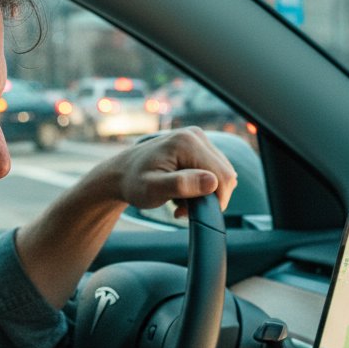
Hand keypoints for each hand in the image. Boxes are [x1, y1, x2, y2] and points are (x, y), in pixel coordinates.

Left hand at [107, 126, 237, 212]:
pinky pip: (214, 170)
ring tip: (181, 200)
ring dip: (206, 193)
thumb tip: (212, 182)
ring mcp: (198, 138)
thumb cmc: (134, 183)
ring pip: (222, 174)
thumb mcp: (153, 190)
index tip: (189, 212)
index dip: (215, 201)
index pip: (223, 177)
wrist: (121, 173)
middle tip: (182, 208)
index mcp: (188, 143)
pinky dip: (203, 186)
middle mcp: (196, 135)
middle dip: (210, 197)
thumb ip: (182, 185)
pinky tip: (185, 191)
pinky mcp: (198, 146)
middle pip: (226, 174)